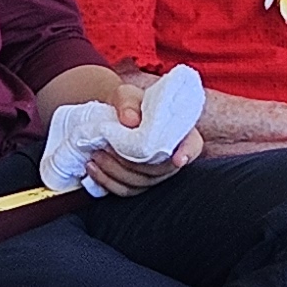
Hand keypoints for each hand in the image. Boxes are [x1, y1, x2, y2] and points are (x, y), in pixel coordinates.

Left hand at [85, 75, 202, 193]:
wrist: (113, 116)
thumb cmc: (127, 103)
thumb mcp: (128, 95)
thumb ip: (128, 103)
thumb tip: (129, 120)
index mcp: (179, 132)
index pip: (193, 144)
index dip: (187, 152)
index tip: (177, 159)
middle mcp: (172, 156)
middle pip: (160, 170)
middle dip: (131, 163)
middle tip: (107, 148)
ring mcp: (156, 173)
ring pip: (141, 183)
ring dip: (115, 173)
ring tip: (96, 156)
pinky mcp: (139, 182)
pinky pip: (126, 190)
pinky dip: (108, 182)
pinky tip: (93, 168)